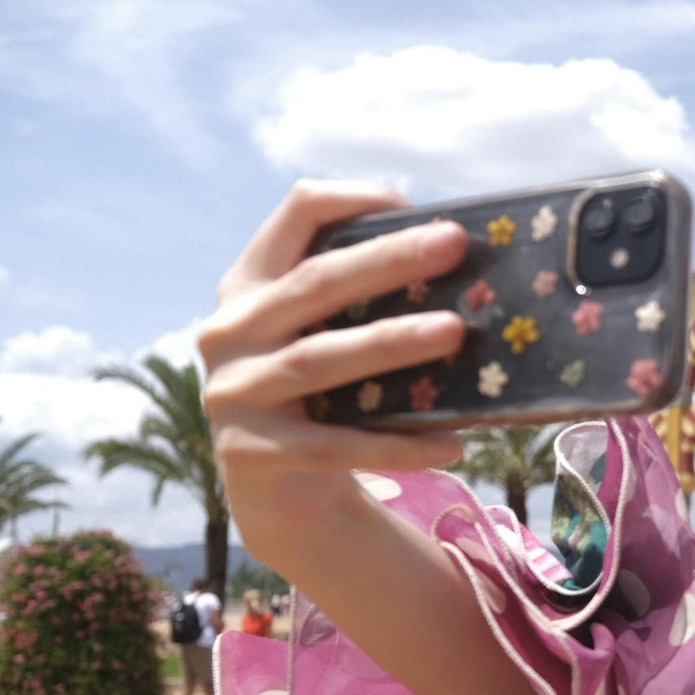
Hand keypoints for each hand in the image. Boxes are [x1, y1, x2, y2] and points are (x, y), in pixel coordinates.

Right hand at [199, 181, 470, 564]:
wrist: (278, 495)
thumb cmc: (323, 400)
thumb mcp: (324, 339)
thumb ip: (363, 305)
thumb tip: (465, 267)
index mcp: (250, 286)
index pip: (295, 215)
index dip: (353, 199)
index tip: (413, 205)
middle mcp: (230, 332)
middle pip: (314, 283)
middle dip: (388, 259)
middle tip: (454, 243)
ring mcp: (233, 393)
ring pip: (320, 360)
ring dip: (392, 343)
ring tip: (456, 332)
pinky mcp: (249, 453)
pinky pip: (335, 446)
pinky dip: (396, 446)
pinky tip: (452, 443)